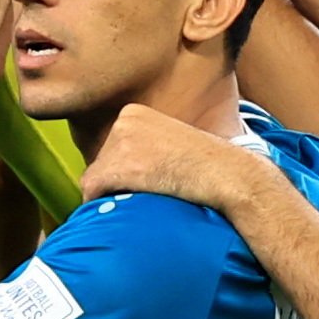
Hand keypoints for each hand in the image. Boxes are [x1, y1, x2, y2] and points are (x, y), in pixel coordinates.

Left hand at [77, 103, 268, 211]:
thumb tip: (122, 174)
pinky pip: (92, 192)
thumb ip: (145, 150)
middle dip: (117, 183)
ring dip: (114, 194)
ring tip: (146, 198)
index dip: (125, 172)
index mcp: (133, 113)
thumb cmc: (206, 167)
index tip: (149, 181)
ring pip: (95, 179)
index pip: (111, 148)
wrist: (226, 174)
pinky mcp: (118, 166)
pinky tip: (133, 205)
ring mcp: (119, 142)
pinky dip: (106, 204)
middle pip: (100, 162)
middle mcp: (122, 121)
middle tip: (148, 192)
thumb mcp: (171, 144)